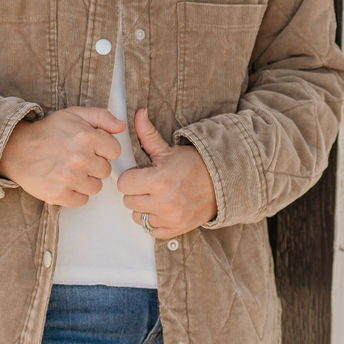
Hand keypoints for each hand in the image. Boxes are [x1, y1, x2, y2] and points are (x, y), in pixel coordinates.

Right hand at [0, 106, 124, 206]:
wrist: (16, 149)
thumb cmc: (47, 132)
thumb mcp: (74, 114)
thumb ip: (102, 117)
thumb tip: (122, 127)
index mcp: (87, 136)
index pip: (115, 151)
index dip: (104, 150)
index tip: (91, 149)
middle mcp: (80, 157)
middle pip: (105, 171)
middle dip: (93, 166)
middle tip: (76, 159)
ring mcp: (70, 178)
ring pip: (96, 187)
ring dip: (85, 181)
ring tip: (69, 171)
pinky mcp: (60, 194)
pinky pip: (82, 200)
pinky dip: (75, 194)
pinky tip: (64, 182)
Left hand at [117, 108, 216, 239]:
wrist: (220, 184)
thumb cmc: (194, 166)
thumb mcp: (168, 150)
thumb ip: (148, 134)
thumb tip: (138, 113)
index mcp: (159, 180)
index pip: (123, 184)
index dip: (130, 177)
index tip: (139, 174)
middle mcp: (163, 202)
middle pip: (128, 201)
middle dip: (136, 191)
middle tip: (149, 185)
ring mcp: (170, 218)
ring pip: (137, 216)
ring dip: (143, 208)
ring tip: (157, 197)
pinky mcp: (175, 229)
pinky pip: (150, 230)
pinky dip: (154, 221)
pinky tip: (163, 209)